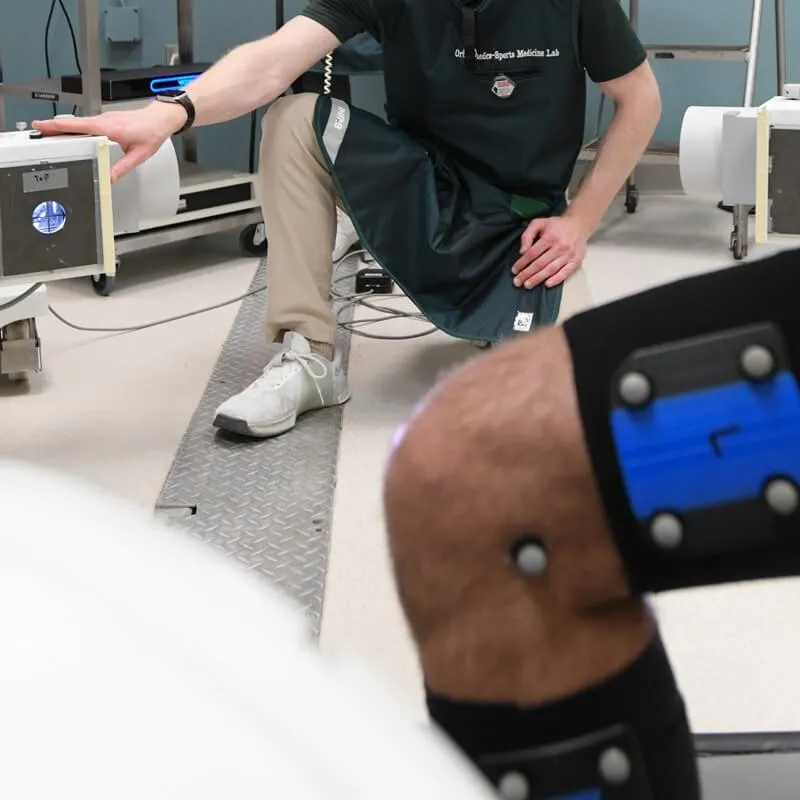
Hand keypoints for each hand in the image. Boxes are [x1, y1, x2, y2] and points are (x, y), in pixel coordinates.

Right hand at [32, 103, 186, 181]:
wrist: (160, 119)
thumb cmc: (151, 133)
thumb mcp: (138, 156)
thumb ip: (122, 168)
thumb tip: (109, 178)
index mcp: (109, 128)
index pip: (78, 126)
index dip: (58, 126)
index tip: (42, 126)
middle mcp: (104, 121)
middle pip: (73, 124)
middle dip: (54, 127)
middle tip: (38, 132)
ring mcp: (104, 119)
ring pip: (79, 124)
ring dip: (64, 128)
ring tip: (49, 135)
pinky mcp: (107, 120)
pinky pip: (87, 124)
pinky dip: (75, 128)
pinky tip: (70, 135)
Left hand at [512, 214, 588, 289]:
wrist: (579, 225)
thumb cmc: (556, 225)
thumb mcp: (539, 223)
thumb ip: (528, 235)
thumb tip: (522, 252)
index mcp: (550, 237)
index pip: (532, 253)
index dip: (522, 263)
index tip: (514, 270)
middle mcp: (560, 246)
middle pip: (540, 263)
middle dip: (527, 274)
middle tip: (517, 282)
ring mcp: (569, 254)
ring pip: (551, 269)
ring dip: (538, 278)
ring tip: (527, 285)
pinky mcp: (576, 261)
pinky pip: (566, 272)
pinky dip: (556, 279)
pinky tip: (547, 284)